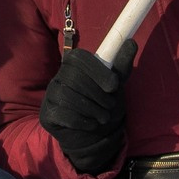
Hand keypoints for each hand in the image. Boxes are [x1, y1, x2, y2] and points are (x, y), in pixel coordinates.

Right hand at [38, 48, 126, 178]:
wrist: (92, 135)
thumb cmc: (101, 104)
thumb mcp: (114, 85)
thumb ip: (121, 65)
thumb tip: (131, 43)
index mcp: (72, 65)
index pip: (79, 59)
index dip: (97, 71)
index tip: (114, 86)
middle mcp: (58, 77)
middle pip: (73, 77)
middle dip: (97, 94)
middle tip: (110, 106)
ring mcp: (50, 96)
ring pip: (67, 96)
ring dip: (92, 109)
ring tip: (103, 117)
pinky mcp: (47, 115)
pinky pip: (62, 114)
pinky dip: (82, 120)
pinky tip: (91, 124)